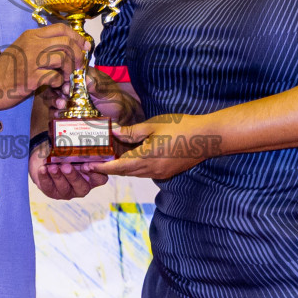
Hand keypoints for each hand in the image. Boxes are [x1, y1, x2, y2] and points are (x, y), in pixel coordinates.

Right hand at [0, 24, 86, 104]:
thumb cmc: (5, 69)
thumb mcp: (21, 48)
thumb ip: (40, 44)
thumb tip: (64, 46)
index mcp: (31, 35)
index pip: (61, 28)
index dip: (77, 37)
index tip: (84, 46)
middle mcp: (32, 45)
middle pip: (66, 42)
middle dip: (78, 54)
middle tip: (78, 65)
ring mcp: (31, 61)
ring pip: (63, 58)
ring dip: (69, 70)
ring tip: (66, 76)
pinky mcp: (31, 78)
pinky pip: (54, 77)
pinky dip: (59, 82)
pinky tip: (55, 85)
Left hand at [29, 138, 108, 199]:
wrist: (47, 157)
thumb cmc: (66, 151)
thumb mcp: (75, 147)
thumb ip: (79, 140)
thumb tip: (75, 121)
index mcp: (93, 176)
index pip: (101, 178)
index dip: (95, 173)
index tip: (87, 164)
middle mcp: (83, 186)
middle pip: (82, 187)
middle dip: (73, 177)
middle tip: (66, 166)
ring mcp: (68, 191)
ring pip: (65, 189)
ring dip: (58, 177)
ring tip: (52, 166)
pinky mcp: (53, 192)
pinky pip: (49, 188)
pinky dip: (45, 178)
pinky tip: (42, 169)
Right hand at [48, 64, 136, 120]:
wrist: (118, 116)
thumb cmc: (114, 100)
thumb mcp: (108, 92)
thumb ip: (98, 86)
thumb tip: (87, 79)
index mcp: (84, 76)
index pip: (68, 73)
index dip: (64, 79)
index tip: (67, 89)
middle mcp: (74, 86)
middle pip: (57, 84)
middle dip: (56, 91)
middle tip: (62, 101)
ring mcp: (70, 98)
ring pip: (54, 96)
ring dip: (54, 101)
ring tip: (61, 106)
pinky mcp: (68, 110)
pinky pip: (57, 110)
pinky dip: (54, 112)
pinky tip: (57, 115)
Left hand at [92, 114, 220, 180]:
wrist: (208, 137)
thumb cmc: (181, 127)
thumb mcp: (153, 125)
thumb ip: (132, 131)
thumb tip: (113, 132)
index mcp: (147, 158)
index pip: (118, 166)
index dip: (103, 166)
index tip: (89, 165)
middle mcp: (152, 170)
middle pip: (125, 171)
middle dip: (110, 167)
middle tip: (95, 160)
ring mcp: (160, 172)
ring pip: (135, 172)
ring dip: (122, 167)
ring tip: (110, 157)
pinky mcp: (167, 172)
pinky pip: (145, 171)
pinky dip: (134, 166)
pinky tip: (131, 156)